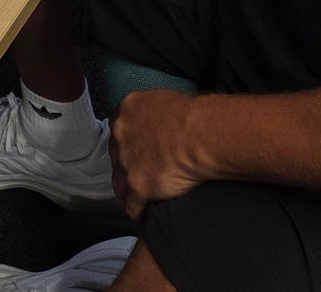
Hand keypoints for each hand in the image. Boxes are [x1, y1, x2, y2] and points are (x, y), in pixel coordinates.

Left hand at [109, 89, 203, 218]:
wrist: (202, 135)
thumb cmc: (194, 116)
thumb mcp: (165, 100)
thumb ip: (152, 112)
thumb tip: (157, 123)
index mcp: (127, 109)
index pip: (118, 129)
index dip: (128, 142)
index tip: (136, 150)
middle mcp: (121, 134)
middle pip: (117, 156)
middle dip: (127, 165)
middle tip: (142, 173)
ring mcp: (126, 161)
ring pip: (120, 183)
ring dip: (129, 192)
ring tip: (141, 200)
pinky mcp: (137, 186)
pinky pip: (132, 207)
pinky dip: (139, 215)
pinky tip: (145, 219)